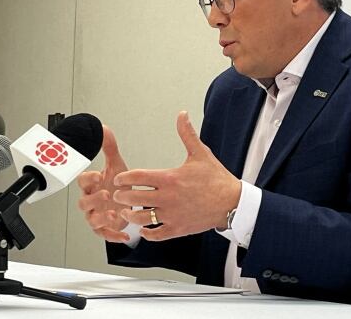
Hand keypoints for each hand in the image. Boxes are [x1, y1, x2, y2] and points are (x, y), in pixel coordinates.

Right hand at [77, 125, 130, 242]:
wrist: (128, 200)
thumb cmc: (119, 184)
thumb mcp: (117, 165)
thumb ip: (109, 148)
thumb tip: (104, 129)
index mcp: (92, 185)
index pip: (82, 181)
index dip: (88, 178)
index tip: (98, 175)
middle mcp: (92, 201)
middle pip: (83, 202)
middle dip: (93, 199)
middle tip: (106, 194)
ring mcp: (97, 215)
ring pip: (92, 220)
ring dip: (101, 218)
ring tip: (114, 214)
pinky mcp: (105, 227)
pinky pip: (105, 234)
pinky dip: (114, 236)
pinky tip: (125, 234)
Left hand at [112, 111, 241, 240]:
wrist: (232, 202)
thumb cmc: (216, 178)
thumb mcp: (201, 153)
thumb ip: (187, 134)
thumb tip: (182, 115)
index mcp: (170, 178)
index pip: (137, 177)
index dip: (123, 178)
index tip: (118, 179)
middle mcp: (168, 197)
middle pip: (134, 198)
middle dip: (122, 196)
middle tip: (117, 195)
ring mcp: (172, 215)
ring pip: (141, 218)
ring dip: (130, 215)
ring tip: (126, 212)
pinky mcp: (178, 229)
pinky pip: (156, 234)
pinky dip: (147, 233)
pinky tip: (144, 229)